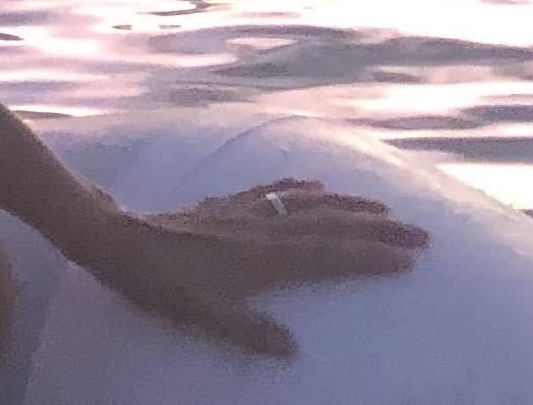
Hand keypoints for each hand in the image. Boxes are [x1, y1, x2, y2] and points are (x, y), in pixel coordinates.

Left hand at [67, 176, 429, 356]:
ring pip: (305, 203)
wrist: (109, 237)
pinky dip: (296, 187)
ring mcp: (241, 213)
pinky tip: (312, 183)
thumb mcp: (199, 315)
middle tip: (423, 232)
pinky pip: (268, 191)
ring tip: (384, 205)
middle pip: (329, 225)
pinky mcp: (221, 206)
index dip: (370, 256)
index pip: (328, 256)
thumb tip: (293, 349)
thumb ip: (247, 332)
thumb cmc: (153, 281)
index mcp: (261, 257)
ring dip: (347, 203)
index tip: (411, 258)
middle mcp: (259, 229)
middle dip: (378, 228)